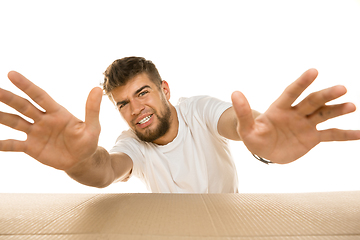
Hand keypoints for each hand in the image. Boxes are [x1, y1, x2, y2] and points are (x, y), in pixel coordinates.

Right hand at [0, 71, 102, 169]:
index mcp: (57, 112)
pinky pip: (14, 145)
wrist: (81, 161)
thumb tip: (97, 88)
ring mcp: (35, 133)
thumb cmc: (87, 142)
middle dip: (8, 98)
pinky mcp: (31, 148)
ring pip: (15, 122)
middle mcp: (43, 120)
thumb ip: (92, 110)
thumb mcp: (92, 127)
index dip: (26, 85)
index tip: (11, 74)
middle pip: (23, 106)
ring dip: (1, 116)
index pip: (39, 96)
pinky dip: (3, 144)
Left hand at [231, 69, 359, 163]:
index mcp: (280, 108)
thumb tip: (234, 93)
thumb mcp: (246, 129)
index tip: (313, 71)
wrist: (265, 150)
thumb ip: (243, 113)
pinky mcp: (313, 138)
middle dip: (326, 95)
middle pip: (312, 101)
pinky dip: (345, 134)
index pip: (291, 93)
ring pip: (324, 114)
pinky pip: (331, 135)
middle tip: (341, 89)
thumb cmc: (254, 137)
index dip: (301, 82)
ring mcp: (306, 124)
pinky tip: (359, 133)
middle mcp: (296, 113)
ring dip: (337, 110)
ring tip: (351, 106)